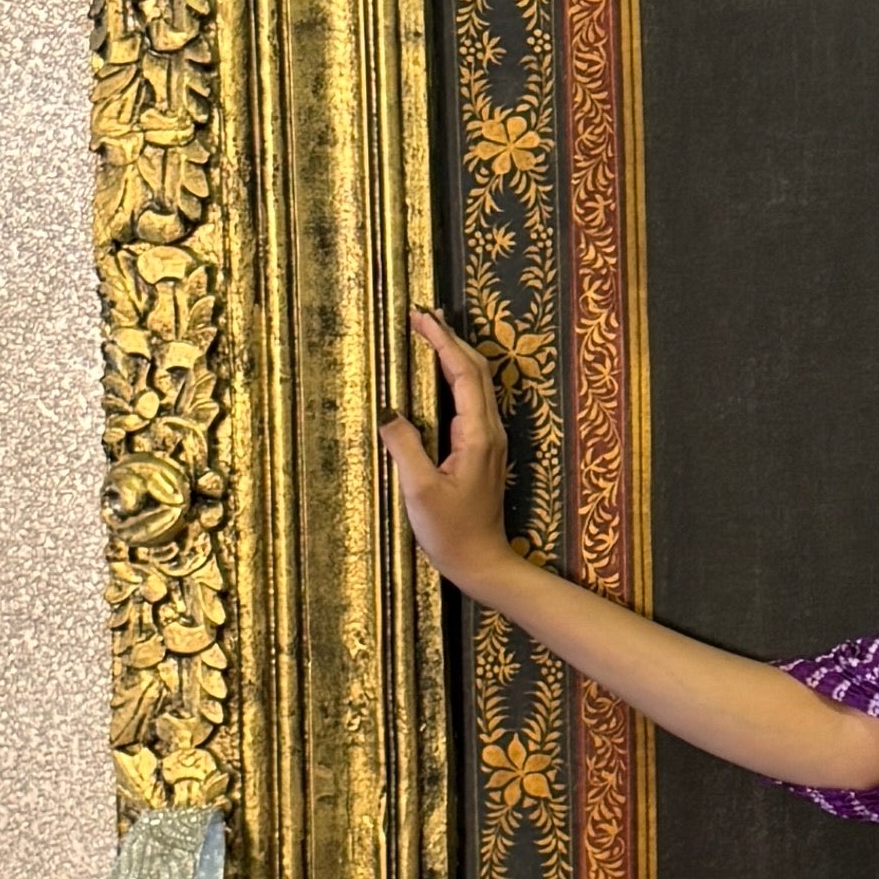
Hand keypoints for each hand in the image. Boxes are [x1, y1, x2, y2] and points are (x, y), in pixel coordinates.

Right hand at [384, 305, 513, 587]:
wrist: (482, 562)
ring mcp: (489, 440)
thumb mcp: (420, 491)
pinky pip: (471, 401)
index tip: (420, 318)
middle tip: (422, 316)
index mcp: (477, 435)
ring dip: (455, 355)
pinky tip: (440, 376)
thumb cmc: (452, 532)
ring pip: (477, 384)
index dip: (442, 342)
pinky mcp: (482, 451)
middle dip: (450, 339)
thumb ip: (405, 447)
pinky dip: (456, 377)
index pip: (463, 373)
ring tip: (430, 334)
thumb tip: (389, 411)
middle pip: (476, 370)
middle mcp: (489, 431)